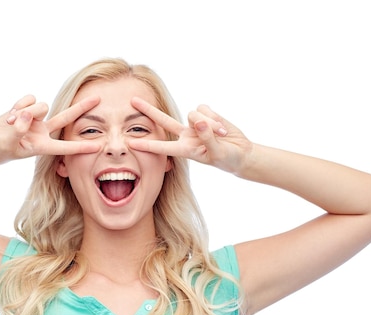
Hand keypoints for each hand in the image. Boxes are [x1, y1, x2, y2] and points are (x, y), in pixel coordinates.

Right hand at [0, 94, 100, 164]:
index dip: (82, 146)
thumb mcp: (6, 143)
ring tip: (11, 123)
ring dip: (26, 111)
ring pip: (41, 106)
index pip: (66, 146)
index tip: (98, 146)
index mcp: (42, 146)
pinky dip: (19, 104)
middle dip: (81, 108)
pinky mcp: (26, 110)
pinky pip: (29, 98)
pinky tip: (10, 115)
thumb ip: (17, 130)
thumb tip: (27, 115)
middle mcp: (42, 132)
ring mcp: (35, 120)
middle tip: (98, 98)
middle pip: (66, 117)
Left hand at [128, 97, 252, 173]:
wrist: (240, 152)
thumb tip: (198, 121)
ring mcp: (195, 124)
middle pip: (163, 120)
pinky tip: (222, 129)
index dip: (146, 145)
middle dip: (148, 110)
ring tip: (220, 135)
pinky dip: (215, 117)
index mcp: (185, 149)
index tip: (129, 143)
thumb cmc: (227, 158)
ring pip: (192, 113)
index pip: (161, 147)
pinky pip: (204, 108)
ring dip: (208, 123)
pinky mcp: (206, 115)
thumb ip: (207, 137)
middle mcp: (186, 135)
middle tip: (132, 101)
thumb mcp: (217, 152)